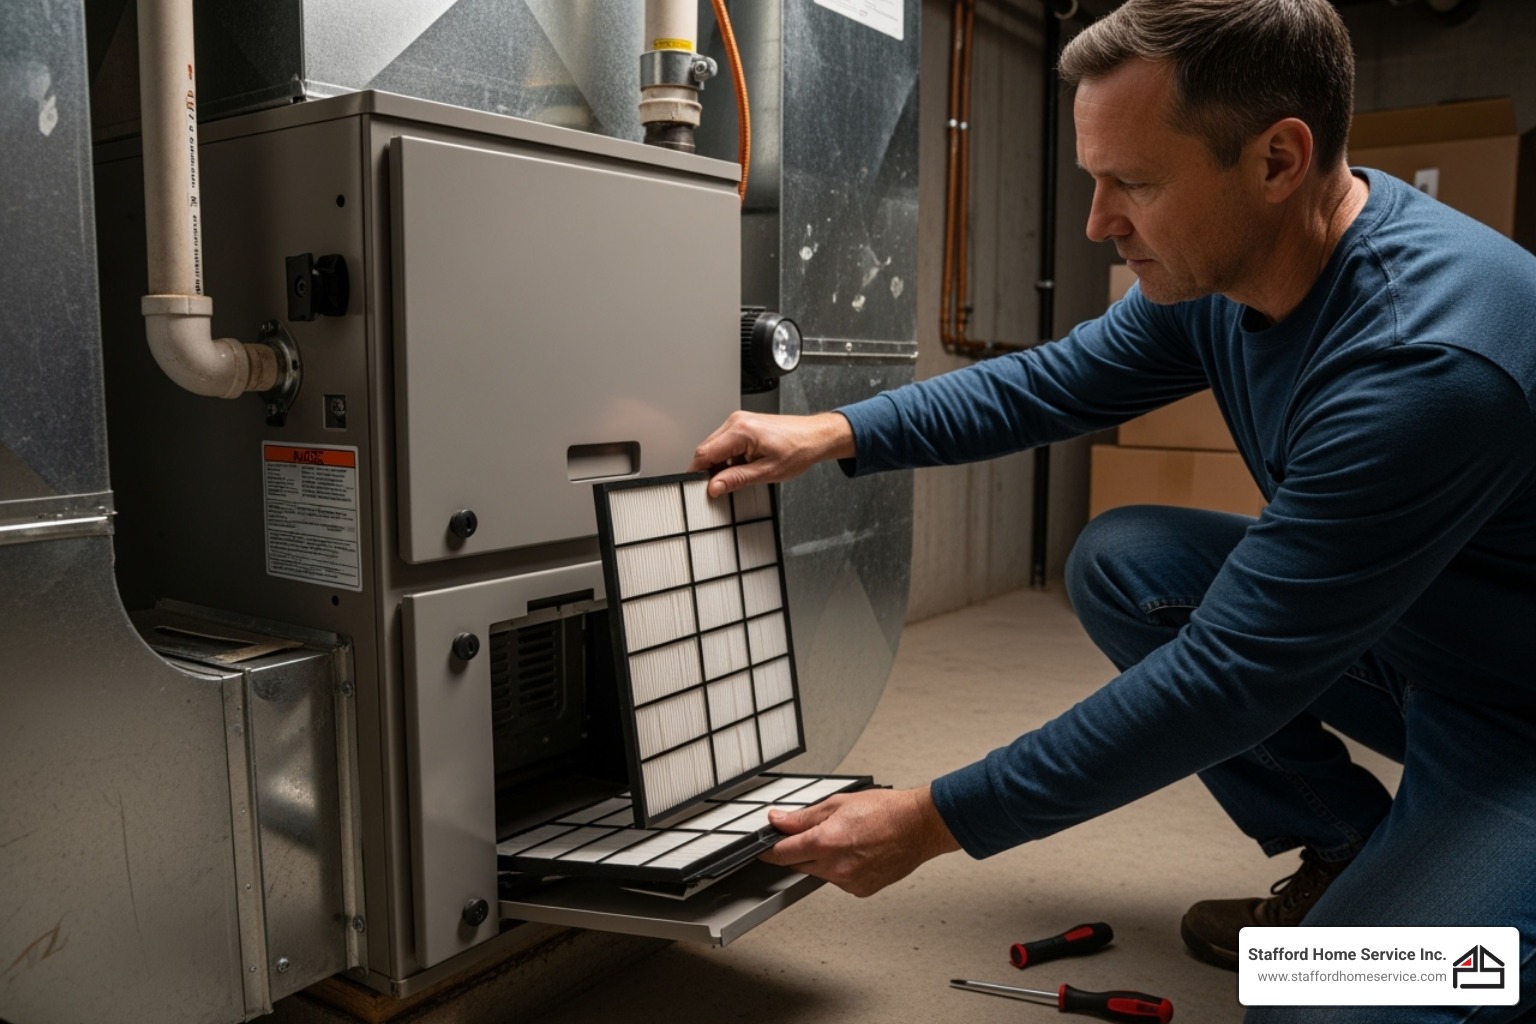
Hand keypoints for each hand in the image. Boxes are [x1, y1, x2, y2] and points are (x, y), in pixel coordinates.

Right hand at [688, 411, 855, 496]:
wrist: (815, 437)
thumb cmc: (799, 449)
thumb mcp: (767, 472)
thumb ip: (737, 479)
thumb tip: (715, 486)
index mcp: (741, 431)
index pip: (704, 453)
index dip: (698, 473)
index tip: (699, 487)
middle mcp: (737, 421)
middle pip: (707, 449)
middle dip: (710, 470)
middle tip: (722, 487)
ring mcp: (739, 421)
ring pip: (715, 447)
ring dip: (721, 464)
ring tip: (742, 474)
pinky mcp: (743, 424)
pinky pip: (725, 442)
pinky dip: (729, 457)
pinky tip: (743, 466)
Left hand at [758, 786, 960, 897]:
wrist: (918, 827)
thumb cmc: (886, 811)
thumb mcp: (838, 804)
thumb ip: (804, 817)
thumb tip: (779, 821)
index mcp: (826, 842)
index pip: (782, 853)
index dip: (769, 850)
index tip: (763, 848)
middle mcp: (835, 866)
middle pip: (798, 864)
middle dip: (798, 851)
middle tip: (813, 834)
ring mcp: (849, 881)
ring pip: (819, 873)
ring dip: (821, 859)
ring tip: (844, 839)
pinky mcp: (861, 890)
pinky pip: (838, 881)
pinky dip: (839, 869)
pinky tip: (855, 852)